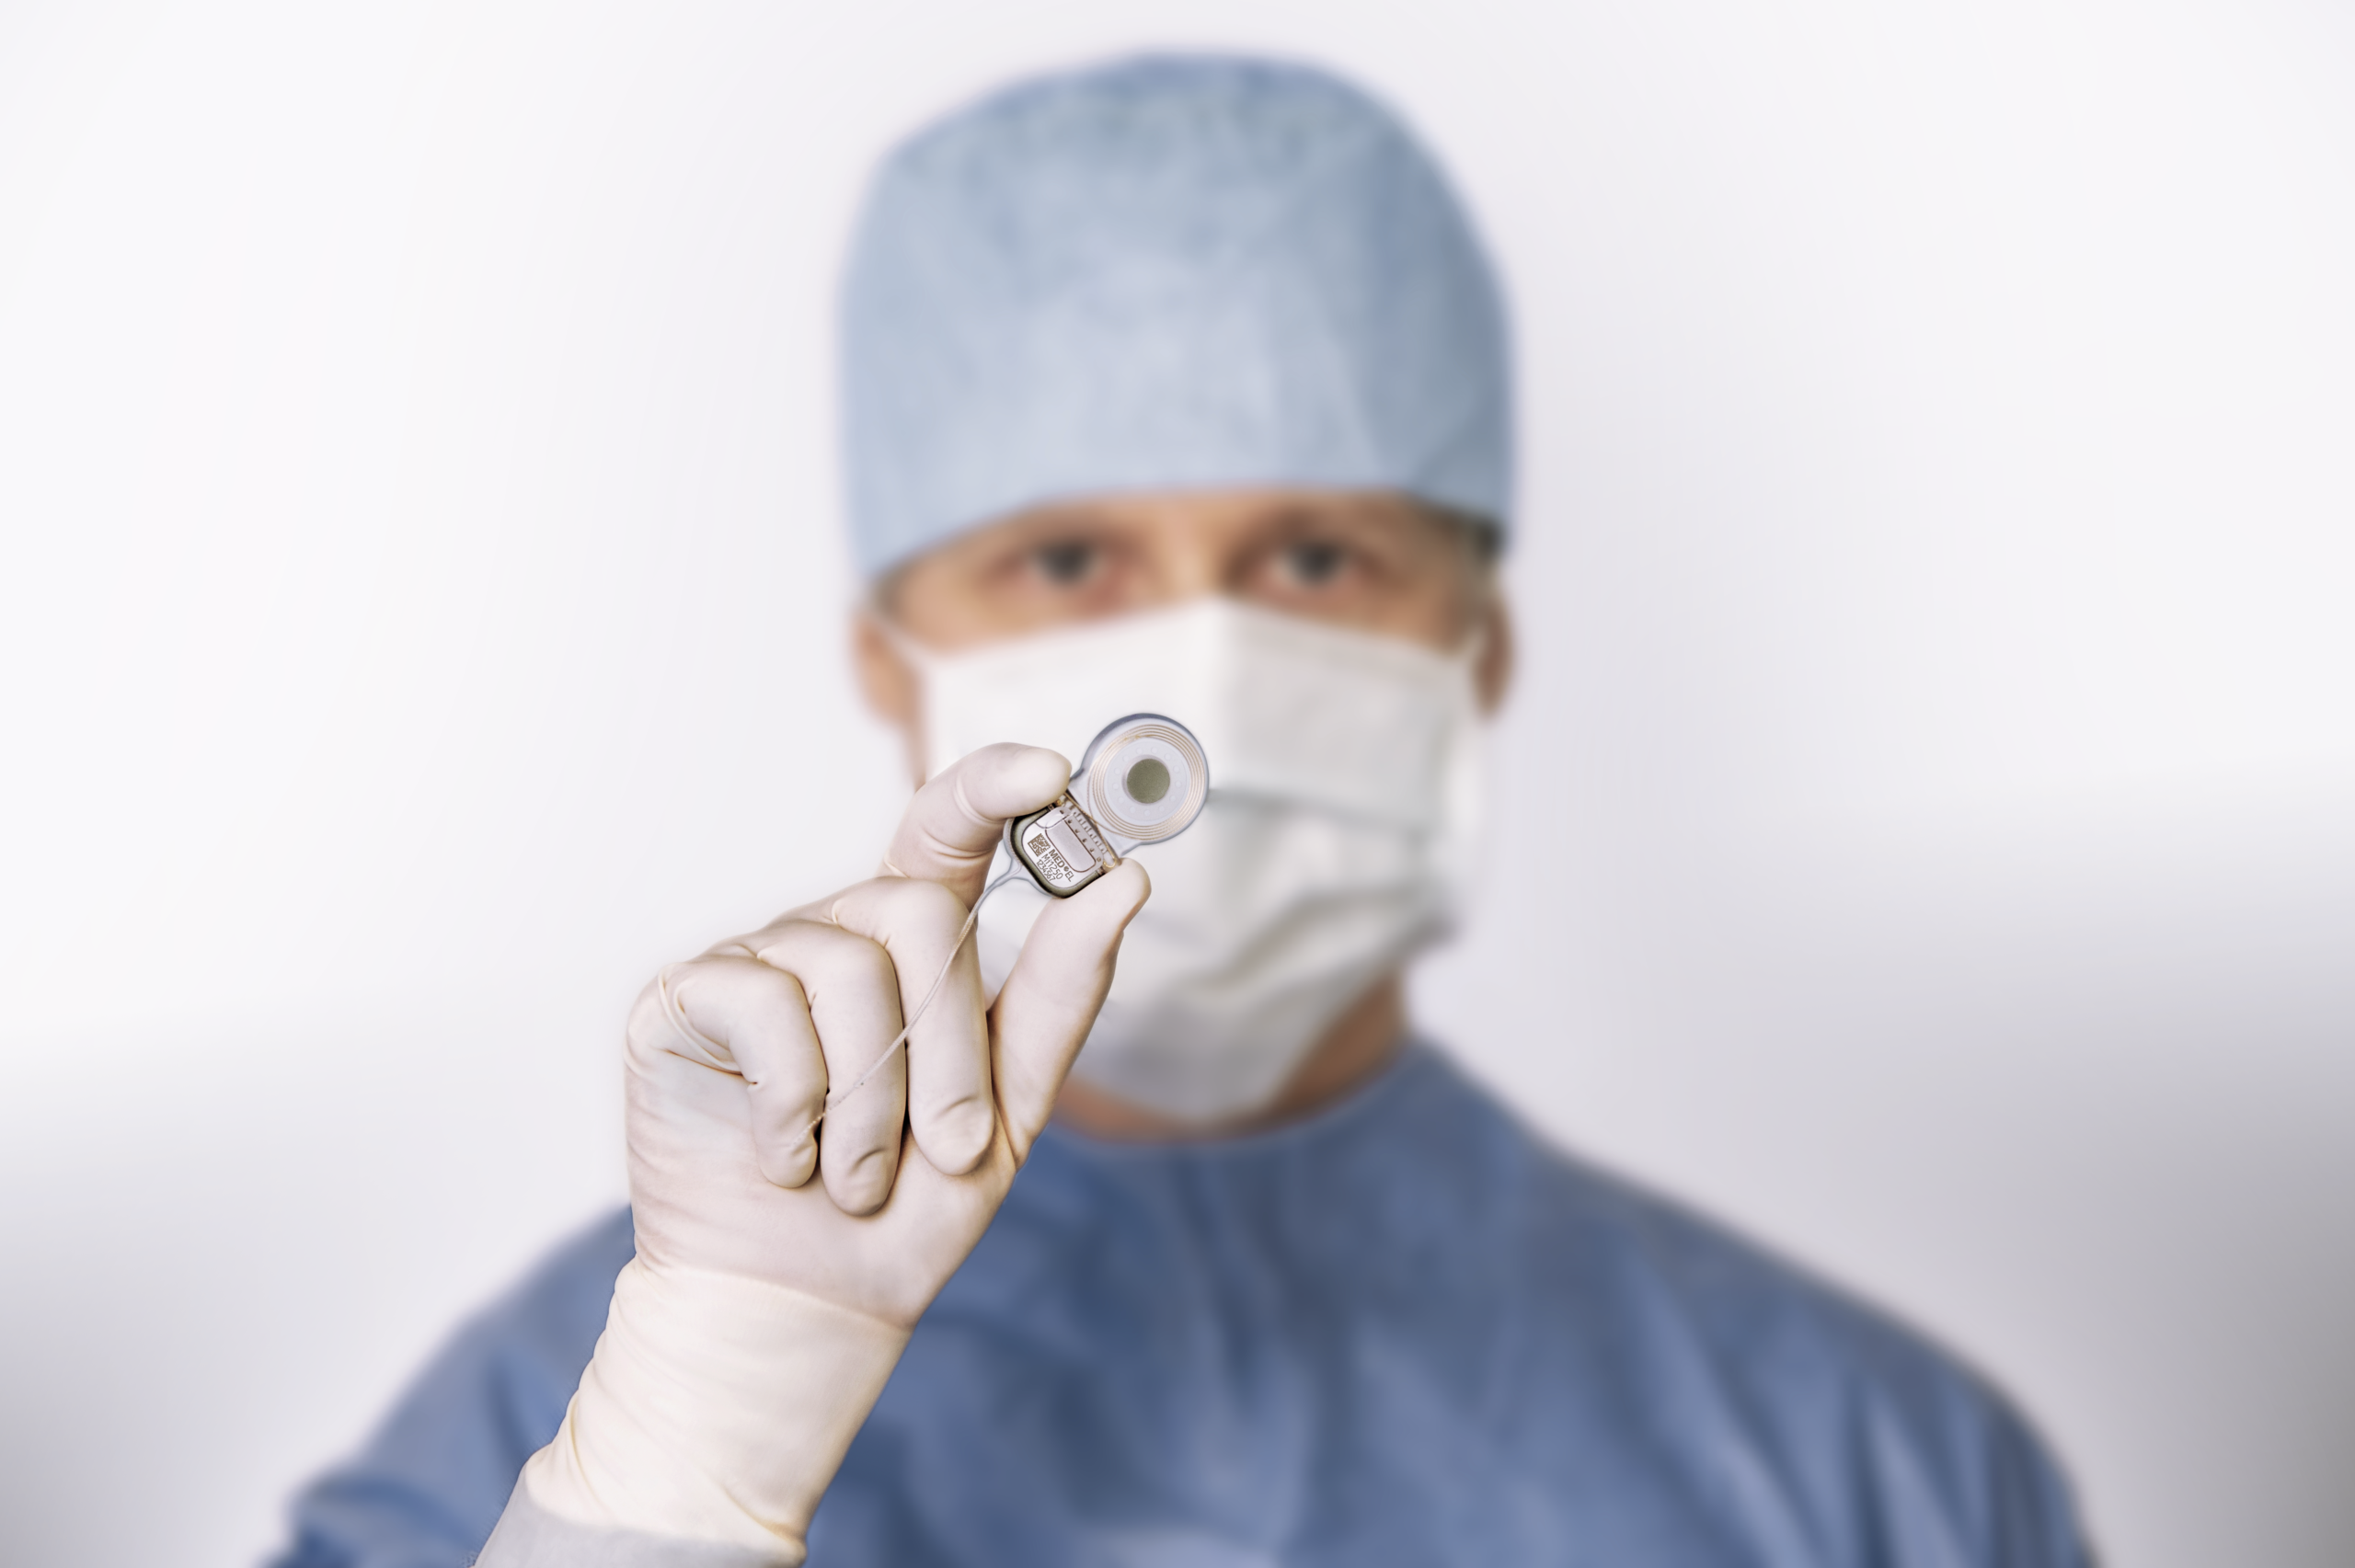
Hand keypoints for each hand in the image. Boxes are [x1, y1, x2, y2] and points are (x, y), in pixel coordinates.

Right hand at [502, 744, 1147, 1561]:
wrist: (803, 1304)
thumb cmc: (905, 1208)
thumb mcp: (1012, 1105)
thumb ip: (1060, 991)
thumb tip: (1125, 880)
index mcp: (910, 946)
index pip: (947, 830)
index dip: (992, 785)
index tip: (1053, 772)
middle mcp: (831, 934)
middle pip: (920, 913)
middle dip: (951, 1050)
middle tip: (944, 1149)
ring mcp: (753, 960)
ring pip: (848, 971)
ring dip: (873, 1103)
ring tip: (855, 1175)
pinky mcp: (683, 999)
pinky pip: (765, 1007)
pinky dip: (795, 1104)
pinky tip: (786, 1159)